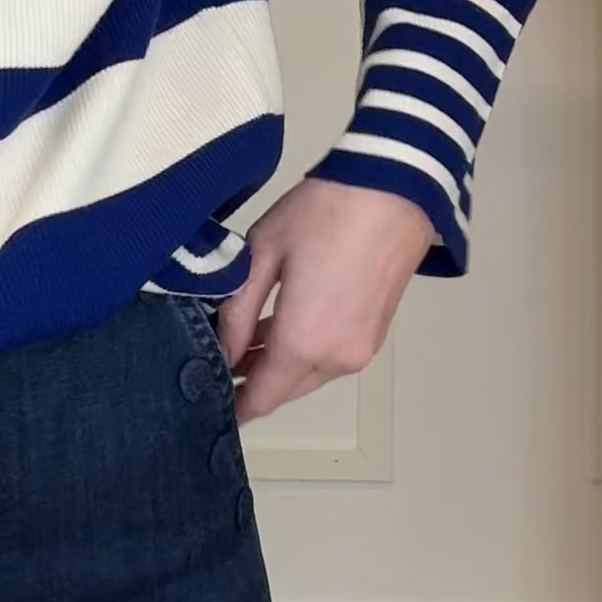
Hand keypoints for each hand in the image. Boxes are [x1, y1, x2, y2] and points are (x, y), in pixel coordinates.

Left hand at [215, 177, 436, 423]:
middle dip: (251, 384)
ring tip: (240, 338)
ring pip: (309, 376)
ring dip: (276, 366)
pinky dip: (303, 353)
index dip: (234, 409)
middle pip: (286, 391)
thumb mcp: (263, 252)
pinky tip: (277, 326)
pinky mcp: (375, 334)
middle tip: (214, 363)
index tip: (207, 410)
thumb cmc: (322, 214)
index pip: (261, 397)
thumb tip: (224, 352)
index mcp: (304, 342)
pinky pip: (329, 358)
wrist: (394, 190)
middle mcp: (336, 359)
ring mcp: (361, 349)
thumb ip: (238, 311)